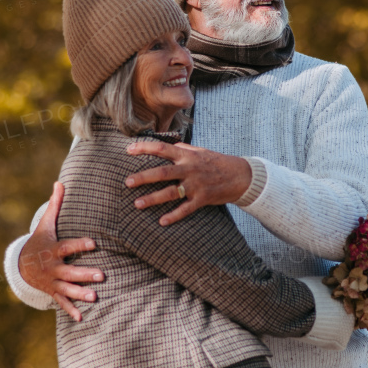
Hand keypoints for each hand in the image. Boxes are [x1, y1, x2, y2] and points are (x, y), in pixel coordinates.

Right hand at [18, 182, 104, 320]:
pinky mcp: (53, 292)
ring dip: (79, 293)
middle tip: (101, 275)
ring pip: (67, 288)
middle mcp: (52, 267)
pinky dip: (70, 310)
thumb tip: (60, 182)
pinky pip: (61, 302)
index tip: (95, 243)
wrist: (21, 265)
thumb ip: (56, 205)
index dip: (80, 244)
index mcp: (53, 249)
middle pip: (69, 271)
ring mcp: (52, 281)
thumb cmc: (41, 240)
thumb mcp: (45, 224)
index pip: (67, 246)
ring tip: (94, 297)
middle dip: (84, 274)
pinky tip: (81, 317)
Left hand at [123, 141, 252, 226]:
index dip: (144, 148)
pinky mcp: (203, 199)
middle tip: (127, 182)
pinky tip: (162, 222)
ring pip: (171, 192)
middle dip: (144, 177)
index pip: (162, 148)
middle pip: (163, 172)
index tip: (128, 149)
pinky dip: (174, 216)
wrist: (240, 176)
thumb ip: (183, 148)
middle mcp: (190, 169)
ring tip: (137, 204)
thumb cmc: (217, 162)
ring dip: (153, 199)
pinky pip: (186, 209)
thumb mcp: (200, 151)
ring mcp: (196, 185)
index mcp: (187, 155)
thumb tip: (168, 145)